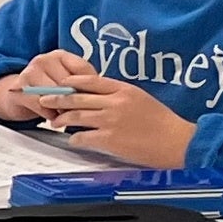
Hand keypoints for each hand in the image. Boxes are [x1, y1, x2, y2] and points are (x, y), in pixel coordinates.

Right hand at [0, 50, 92, 123]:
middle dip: (75, 99)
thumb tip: (100, 95)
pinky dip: (49, 114)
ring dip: (62, 108)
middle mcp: (43, 60)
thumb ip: (81, 83)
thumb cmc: (47, 89)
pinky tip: (53, 117)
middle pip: (67, 82)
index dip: (90, 86)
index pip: (82, 69)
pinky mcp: (18, 89)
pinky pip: (40, 104)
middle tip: (82, 111)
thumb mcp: (64, 81)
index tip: (94, 98)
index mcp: (60, 55)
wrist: (15, 96)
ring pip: (54, 93)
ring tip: (67, 116)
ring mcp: (29, 72)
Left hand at [33, 75, 195, 167]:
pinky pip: (82, 137)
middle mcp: (115, 102)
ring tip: (55, 121)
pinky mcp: (109, 139)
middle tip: (45, 100)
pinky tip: (73, 139)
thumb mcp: (141, 99)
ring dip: (62, 119)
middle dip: (57, 99)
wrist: (177, 141)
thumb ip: (120, 95)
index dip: (72, 82)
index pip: (91, 80)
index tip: (61, 83)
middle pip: (77, 98)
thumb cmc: (162, 122)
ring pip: (76, 116)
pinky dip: (74, 138)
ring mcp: (110, 121)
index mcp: (124, 90)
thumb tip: (99, 96)